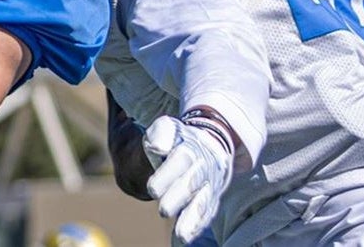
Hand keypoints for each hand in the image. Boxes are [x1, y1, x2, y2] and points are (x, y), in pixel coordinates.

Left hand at [144, 113, 232, 244]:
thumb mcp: (166, 129)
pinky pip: (207, 213)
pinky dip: (197, 226)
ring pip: (203, 202)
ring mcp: (211, 184)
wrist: (203, 143)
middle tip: (163, 210)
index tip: (152, 190)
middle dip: (178, 197)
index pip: (182, 160)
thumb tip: (158, 147)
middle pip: (192, 183)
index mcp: (192, 147)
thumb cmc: (176, 139)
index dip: (167, 175)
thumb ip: (161, 134)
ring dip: (192, 219)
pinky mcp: (211, 199)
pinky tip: (185, 237)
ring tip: (181, 235)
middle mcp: (205, 167)